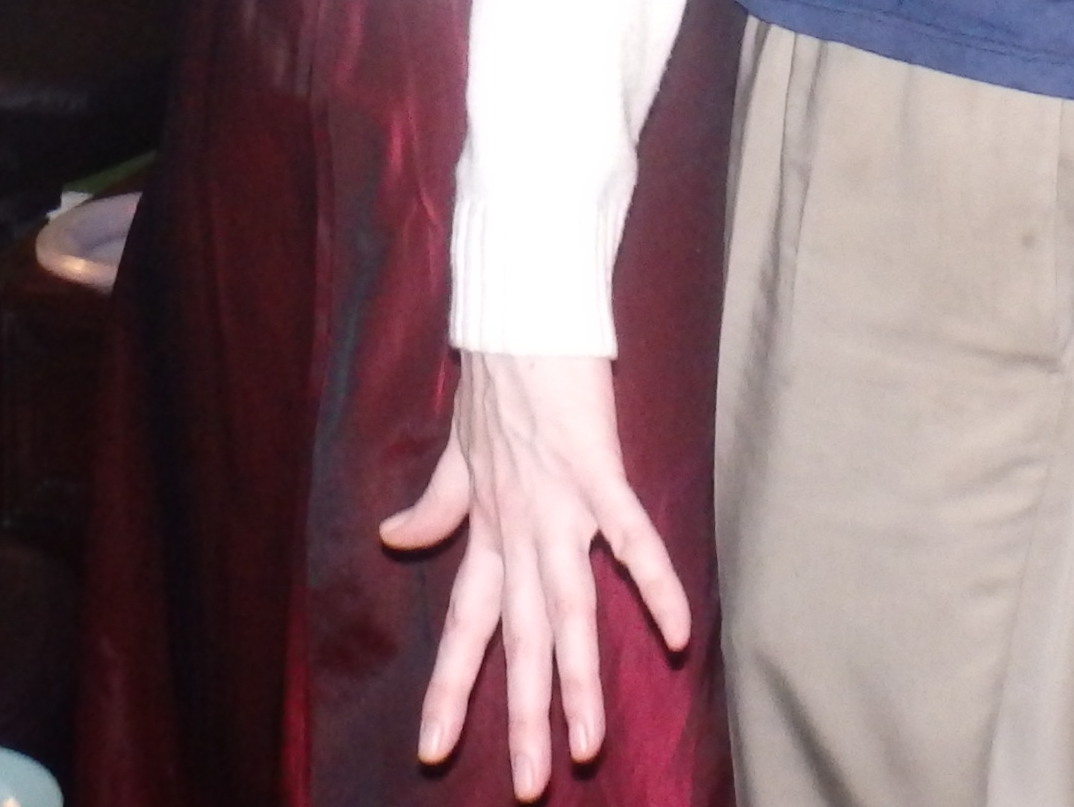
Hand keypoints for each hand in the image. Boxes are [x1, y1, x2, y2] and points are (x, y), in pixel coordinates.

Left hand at [383, 351, 691, 799]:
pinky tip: (678, 632)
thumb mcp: (455, 454)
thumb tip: (395, 539)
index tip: (435, 752)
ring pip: (568, 608)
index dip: (452, 689)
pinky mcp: (597, 469)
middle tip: (530, 785)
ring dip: (578, 679)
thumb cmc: (495, 383)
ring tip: (587, 744)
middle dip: (523, 716)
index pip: (468, 627)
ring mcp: (558, 503)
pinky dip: (654, 583)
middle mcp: (518, 529)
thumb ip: (434, 507)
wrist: (517, 313)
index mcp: (487, 530)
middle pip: (520, 638)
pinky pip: (629, 536)